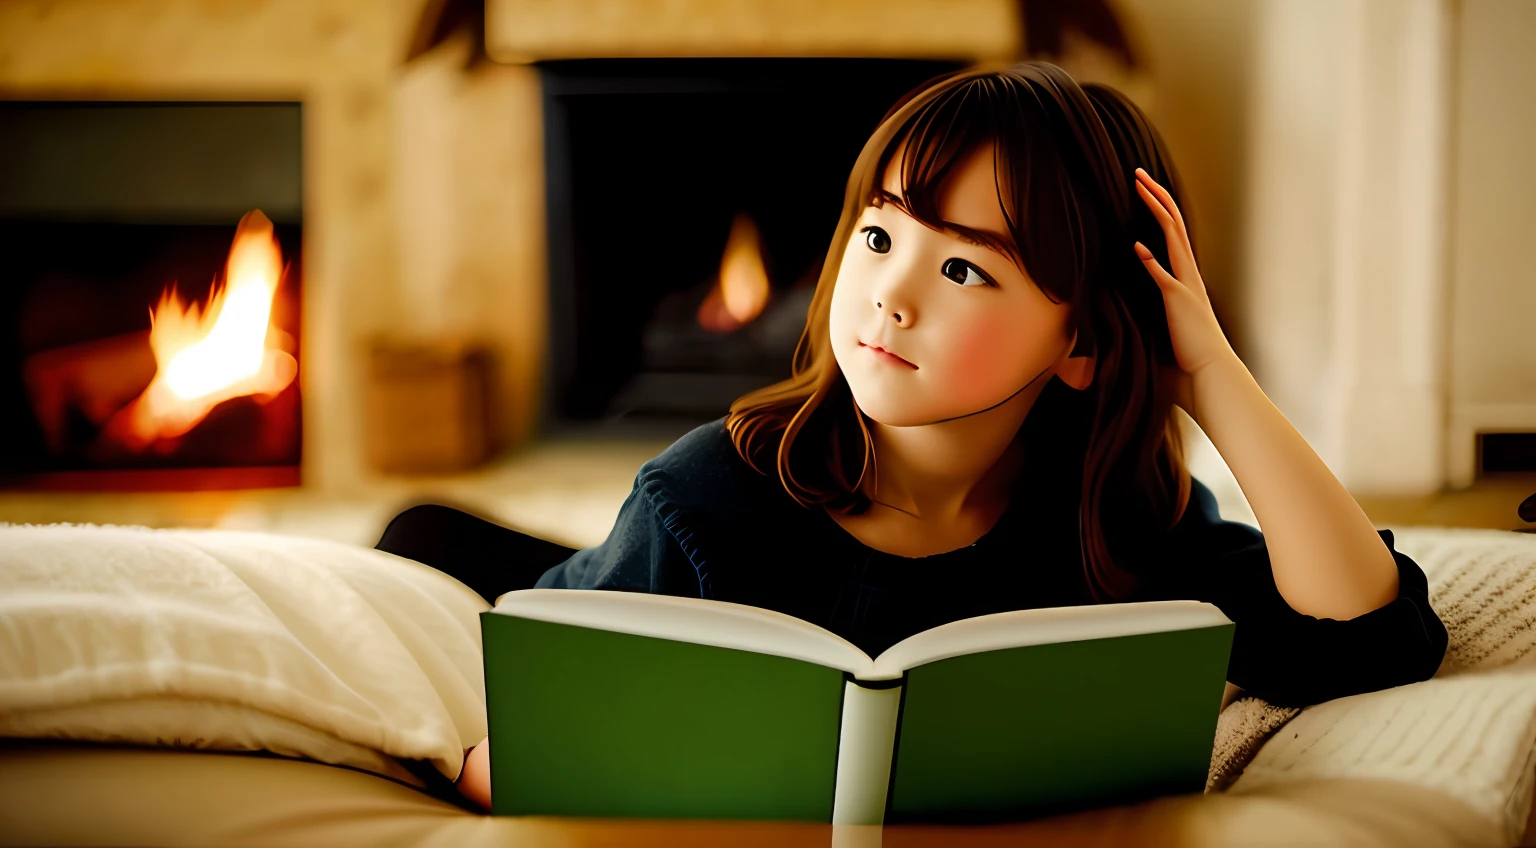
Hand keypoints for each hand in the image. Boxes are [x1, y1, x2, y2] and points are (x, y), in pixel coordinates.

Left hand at [1131, 168, 1237, 412]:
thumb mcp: (1153, 337)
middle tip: (1139, 174)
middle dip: (1157, 196)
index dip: (1158, 210)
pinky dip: (1152, 261)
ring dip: (1157, 210)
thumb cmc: (1184, 364)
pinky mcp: (1180, 303)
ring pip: (1173, 237)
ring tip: (1141, 187)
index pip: (1172, 236)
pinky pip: (1165, 277)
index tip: (1143, 193)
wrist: (1210, 379)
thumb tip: (1092, 342)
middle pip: (1174, 225)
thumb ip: (1130, 328)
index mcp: (1185, 281)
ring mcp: (1186, 287)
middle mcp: (1189, 278)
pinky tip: (1137, 247)